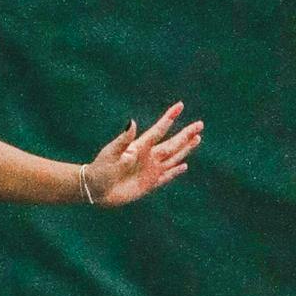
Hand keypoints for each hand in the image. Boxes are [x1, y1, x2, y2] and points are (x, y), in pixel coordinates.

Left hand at [85, 102, 201, 206]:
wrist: (95, 189)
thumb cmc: (100, 169)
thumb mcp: (111, 152)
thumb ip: (124, 139)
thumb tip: (131, 121)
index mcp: (139, 146)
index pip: (158, 130)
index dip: (169, 118)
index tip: (179, 105)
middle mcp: (148, 157)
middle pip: (172, 143)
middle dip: (186, 134)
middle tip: (200, 124)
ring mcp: (150, 170)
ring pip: (173, 157)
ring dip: (185, 149)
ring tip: (197, 139)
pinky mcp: (149, 184)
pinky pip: (166, 176)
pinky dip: (176, 171)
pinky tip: (184, 165)